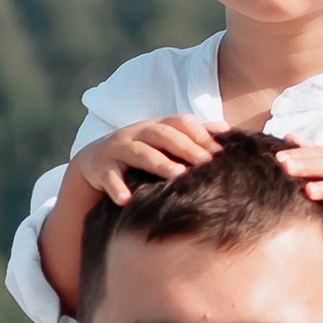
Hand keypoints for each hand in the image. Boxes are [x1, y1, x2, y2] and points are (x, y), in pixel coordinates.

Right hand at [74, 114, 219, 205]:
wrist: (94, 162)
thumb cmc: (139, 154)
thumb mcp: (163, 143)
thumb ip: (192, 136)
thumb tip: (228, 130)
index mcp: (156, 126)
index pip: (180, 122)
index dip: (199, 133)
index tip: (219, 151)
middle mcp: (136, 132)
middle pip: (161, 133)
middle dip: (184, 146)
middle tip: (205, 162)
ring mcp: (117, 149)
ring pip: (138, 152)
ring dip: (157, 162)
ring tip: (176, 175)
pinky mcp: (100, 168)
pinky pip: (109, 177)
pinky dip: (116, 187)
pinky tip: (126, 200)